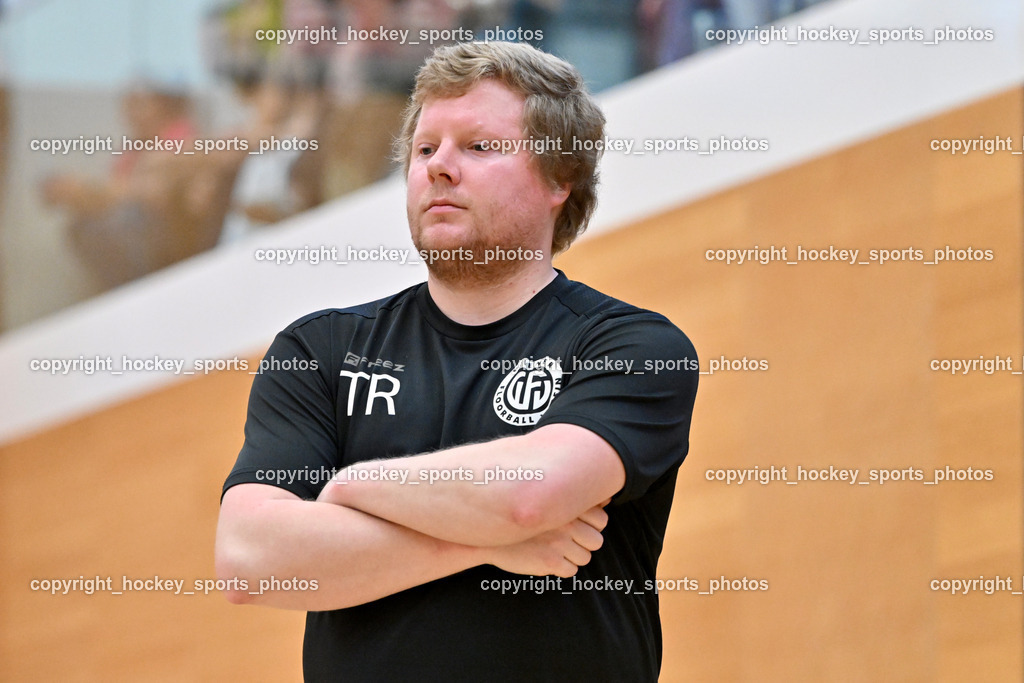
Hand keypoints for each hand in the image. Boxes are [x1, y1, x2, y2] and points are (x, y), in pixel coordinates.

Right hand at [485, 503, 608, 577]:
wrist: (488, 536)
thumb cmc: (520, 517)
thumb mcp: (547, 500)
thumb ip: (576, 496)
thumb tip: (608, 498)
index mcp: (566, 504)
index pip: (601, 519)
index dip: (592, 525)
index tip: (578, 525)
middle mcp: (565, 521)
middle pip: (596, 541)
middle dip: (584, 543)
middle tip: (566, 540)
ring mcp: (558, 542)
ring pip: (585, 557)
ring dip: (573, 556)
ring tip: (554, 549)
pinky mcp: (550, 562)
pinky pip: (571, 571)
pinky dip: (562, 568)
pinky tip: (548, 558)